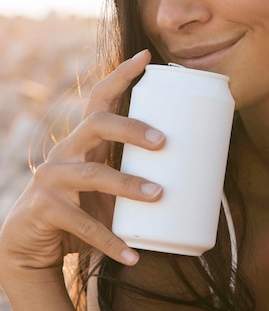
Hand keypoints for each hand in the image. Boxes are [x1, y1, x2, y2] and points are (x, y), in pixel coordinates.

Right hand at [0, 50, 164, 279]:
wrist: (30, 243)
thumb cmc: (81, 207)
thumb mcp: (107, 187)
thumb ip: (134, 177)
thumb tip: (196, 182)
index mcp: (85, 141)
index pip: (100, 99)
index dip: (121, 76)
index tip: (146, 56)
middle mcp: (65, 152)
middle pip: (96, 124)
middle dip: (130, 128)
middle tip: (163, 141)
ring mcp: (51, 179)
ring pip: (92, 174)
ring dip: (128, 185)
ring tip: (158, 194)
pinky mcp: (45, 209)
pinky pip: (83, 224)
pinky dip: (111, 240)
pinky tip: (133, 254)